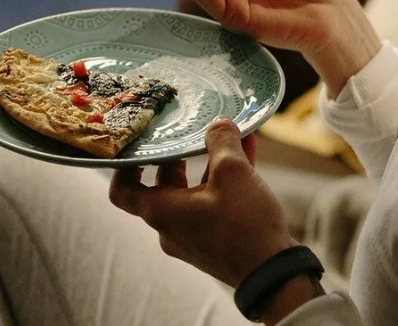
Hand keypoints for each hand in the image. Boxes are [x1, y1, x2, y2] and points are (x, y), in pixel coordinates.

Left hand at [109, 119, 292, 287]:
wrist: (273, 273)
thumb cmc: (244, 224)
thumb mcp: (233, 172)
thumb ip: (222, 141)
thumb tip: (218, 123)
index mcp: (162, 212)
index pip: (123, 190)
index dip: (125, 165)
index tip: (139, 144)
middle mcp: (171, 227)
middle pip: (162, 186)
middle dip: (177, 156)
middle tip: (186, 133)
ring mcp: (194, 236)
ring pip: (193, 192)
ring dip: (209, 164)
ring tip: (229, 138)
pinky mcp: (216, 240)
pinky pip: (213, 203)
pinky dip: (224, 181)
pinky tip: (248, 155)